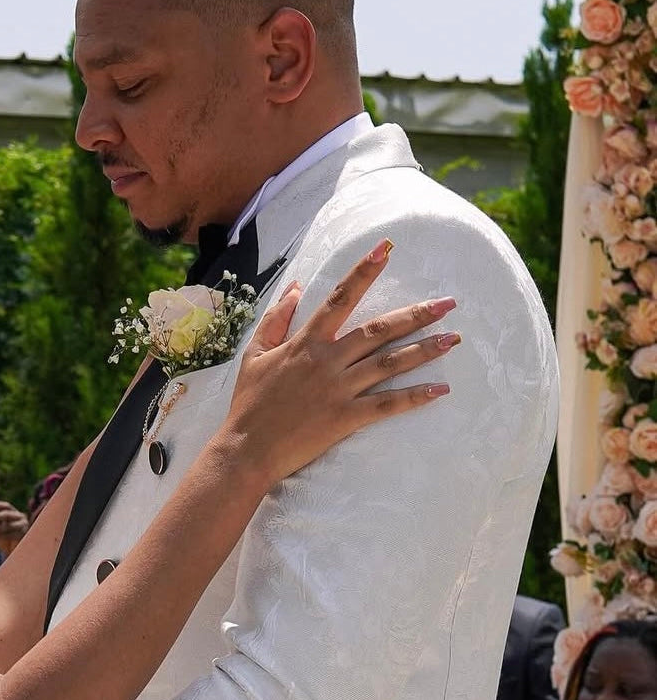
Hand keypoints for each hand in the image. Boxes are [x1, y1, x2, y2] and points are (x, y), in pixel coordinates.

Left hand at [0, 500, 28, 555]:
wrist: (13, 552)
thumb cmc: (4, 539)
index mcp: (14, 513)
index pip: (7, 506)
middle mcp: (20, 518)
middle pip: (8, 514)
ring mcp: (23, 527)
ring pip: (10, 525)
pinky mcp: (24, 536)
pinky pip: (12, 535)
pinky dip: (2, 536)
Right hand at [225, 239, 456, 484]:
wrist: (246, 450)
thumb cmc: (248, 404)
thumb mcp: (254, 355)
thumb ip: (276, 319)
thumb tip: (296, 286)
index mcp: (305, 343)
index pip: (339, 298)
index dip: (364, 271)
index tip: (387, 248)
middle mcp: (326, 361)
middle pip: (378, 330)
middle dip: (416, 314)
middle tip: (449, 303)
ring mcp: (338, 390)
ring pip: (389, 364)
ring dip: (424, 350)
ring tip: (453, 339)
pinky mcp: (345, 418)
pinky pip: (386, 405)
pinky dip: (414, 397)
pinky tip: (441, 389)